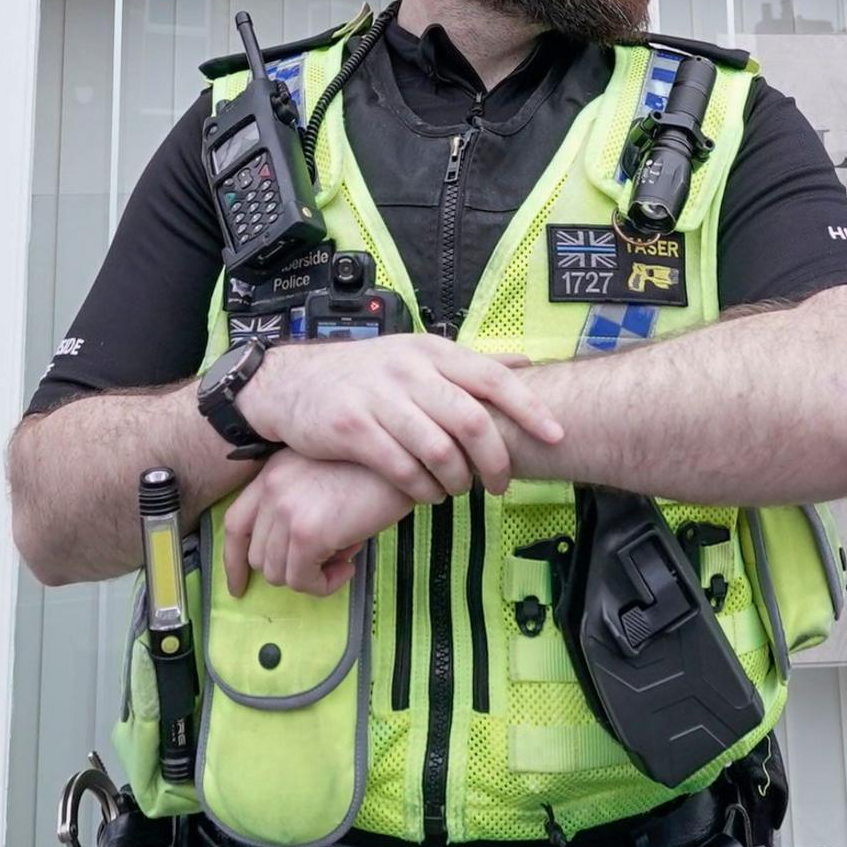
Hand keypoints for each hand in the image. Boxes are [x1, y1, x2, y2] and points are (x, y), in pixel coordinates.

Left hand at [222, 454, 421, 595]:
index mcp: (273, 473)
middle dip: (289, 570)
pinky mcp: (307, 532)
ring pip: (278, 573)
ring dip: (310, 578)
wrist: (405, 458)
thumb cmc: (377, 469)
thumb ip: (303, 507)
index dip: (234, 560)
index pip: (236, 524)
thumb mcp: (327, 477)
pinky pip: (302, 580)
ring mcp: (286, 510)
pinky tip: (347, 568)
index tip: (239, 584)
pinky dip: (323, 585)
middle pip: (258, 556)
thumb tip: (305, 553)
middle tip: (328, 561)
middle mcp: (272, 489)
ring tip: (342, 560)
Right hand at [239, 333, 562, 504]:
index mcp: (430, 351)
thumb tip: (526, 366)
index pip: (491, 377)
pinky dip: (421, 489)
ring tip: (460, 491)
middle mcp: (407, 369)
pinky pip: (400, 467)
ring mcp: (378, 398)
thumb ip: (468, 364)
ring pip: (437, 449)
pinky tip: (425, 495)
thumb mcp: (417, 354)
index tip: (555, 435)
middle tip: (501, 483)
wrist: (290, 382)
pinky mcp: (351, 428)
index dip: (528, 408)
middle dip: (494, 458)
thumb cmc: (365, 374)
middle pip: (470, 418)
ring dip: (457, 479)